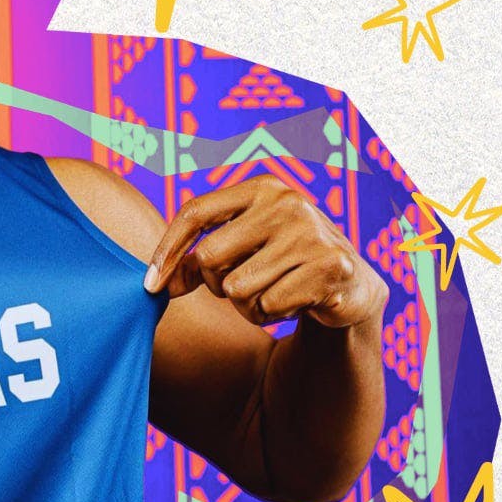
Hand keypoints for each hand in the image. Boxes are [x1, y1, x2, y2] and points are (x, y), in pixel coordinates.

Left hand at [143, 175, 386, 328]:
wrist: (351, 283)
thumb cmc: (282, 261)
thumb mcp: (242, 248)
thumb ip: (197, 259)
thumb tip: (155, 284)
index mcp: (261, 187)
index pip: (195, 212)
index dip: (167, 250)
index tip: (150, 284)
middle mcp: (286, 202)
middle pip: (209, 256)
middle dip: (217, 283)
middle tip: (244, 283)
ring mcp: (310, 232)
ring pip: (236, 288)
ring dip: (246, 304)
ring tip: (273, 292)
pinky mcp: (329, 266)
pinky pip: (268, 306)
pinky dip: (271, 314)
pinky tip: (294, 301)